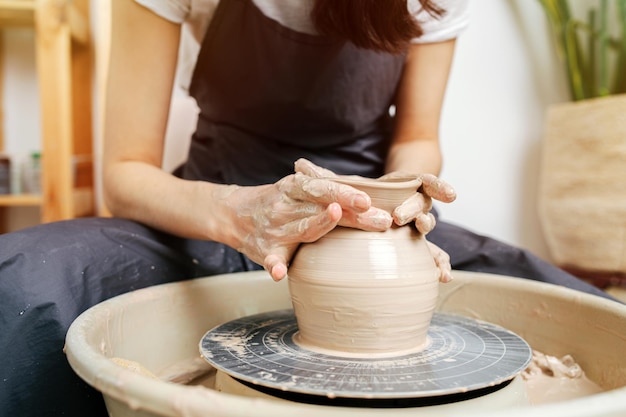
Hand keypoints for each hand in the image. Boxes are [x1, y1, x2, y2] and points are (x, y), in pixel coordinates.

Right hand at [222, 170, 391, 281]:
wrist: (233, 215)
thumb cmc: (276, 202)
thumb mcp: (295, 188)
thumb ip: (325, 187)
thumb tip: (366, 191)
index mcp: (295, 188)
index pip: (324, 188)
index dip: (345, 192)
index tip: (367, 200)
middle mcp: (285, 206)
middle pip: (321, 208)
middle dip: (350, 212)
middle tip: (378, 218)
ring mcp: (276, 230)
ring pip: (301, 228)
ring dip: (318, 223)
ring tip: (334, 214)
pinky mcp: (265, 252)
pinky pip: (271, 260)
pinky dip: (274, 266)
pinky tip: (279, 272)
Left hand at [295, 158, 455, 281]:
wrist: (371, 207)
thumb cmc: (358, 194)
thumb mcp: (340, 186)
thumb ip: (323, 178)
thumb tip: (297, 163)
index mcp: (403, 186)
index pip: (424, 181)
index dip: (436, 185)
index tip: (448, 193)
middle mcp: (412, 204)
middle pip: (421, 205)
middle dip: (415, 210)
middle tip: (404, 219)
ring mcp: (413, 224)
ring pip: (426, 228)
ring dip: (428, 236)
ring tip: (429, 244)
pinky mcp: (412, 243)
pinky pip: (431, 254)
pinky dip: (439, 264)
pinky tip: (443, 277)